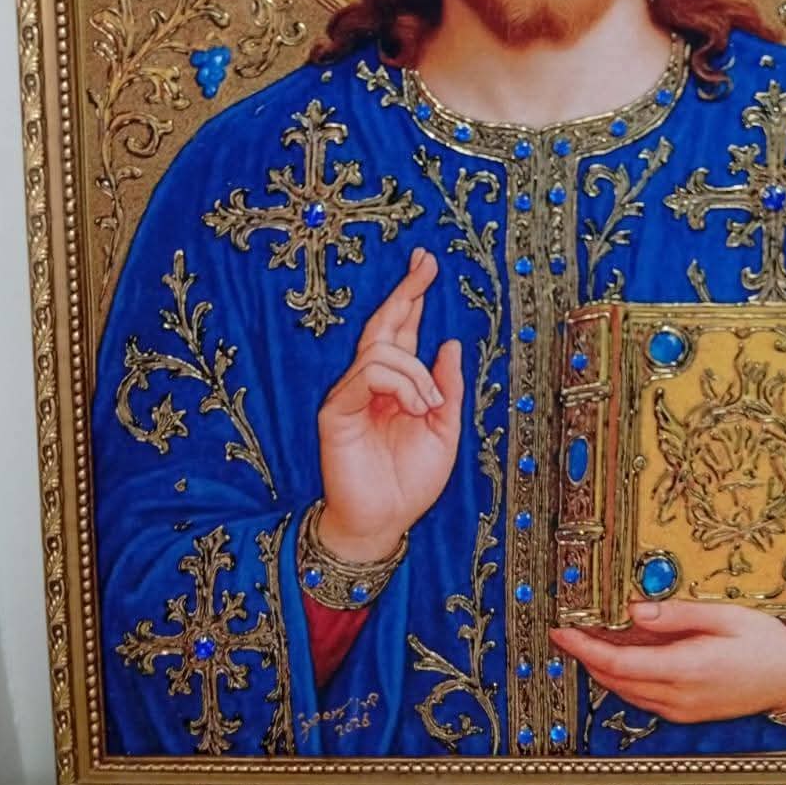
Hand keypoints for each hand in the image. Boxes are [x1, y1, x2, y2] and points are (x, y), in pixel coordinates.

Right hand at [316, 247, 463, 562]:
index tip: (425, 263)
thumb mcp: (445, 430)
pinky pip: (367, 375)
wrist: (384, 522)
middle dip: (405, 289)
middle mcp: (371, 382)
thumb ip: (447, 388)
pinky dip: (400, 384)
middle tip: (424, 262)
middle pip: (383, 323)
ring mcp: (351, 394)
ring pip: (381, 350)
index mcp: (397, 384)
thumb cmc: (411, 480)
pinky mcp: (337, 411)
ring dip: (416, 372)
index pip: (401, 329)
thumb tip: (448, 342)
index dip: (412, 295)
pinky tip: (415, 407)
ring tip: (430, 406)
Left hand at [548, 598, 785, 724]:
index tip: (562, 632)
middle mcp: (679, 696)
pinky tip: (622, 656)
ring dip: (603, 668)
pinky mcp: (687, 712)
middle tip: (567, 630)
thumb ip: (676, 614)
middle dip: (586, 656)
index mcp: (686, 669)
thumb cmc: (763, 641)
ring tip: (589, 637)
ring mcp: (682, 709)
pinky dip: (625, 678)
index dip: (585, 648)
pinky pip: (644, 697)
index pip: (619, 664)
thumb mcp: (723, 615)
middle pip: (615, 681)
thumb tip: (633, 611)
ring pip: (627, 692)